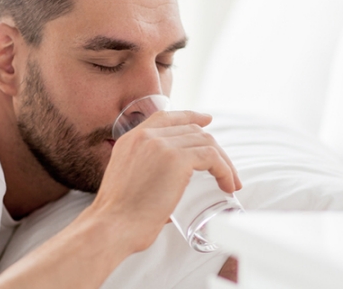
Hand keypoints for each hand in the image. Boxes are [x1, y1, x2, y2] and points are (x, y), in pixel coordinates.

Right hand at [89, 110, 240, 252]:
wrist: (112, 225)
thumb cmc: (119, 217)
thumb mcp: (128, 182)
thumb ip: (148, 175)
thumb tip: (171, 189)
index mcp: (130, 140)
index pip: (165, 117)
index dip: (190, 117)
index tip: (206, 120)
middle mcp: (144, 136)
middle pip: (191, 130)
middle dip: (213, 148)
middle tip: (224, 168)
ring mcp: (160, 144)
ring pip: (205, 142)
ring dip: (223, 162)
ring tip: (230, 182)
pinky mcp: (176, 159)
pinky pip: (211, 157)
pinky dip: (225, 170)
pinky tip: (227, 184)